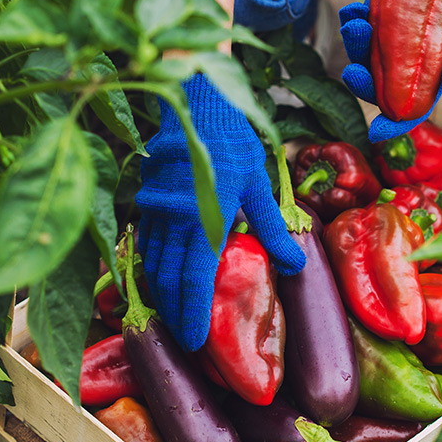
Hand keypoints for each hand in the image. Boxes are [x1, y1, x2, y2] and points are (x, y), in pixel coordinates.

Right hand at [136, 74, 305, 351]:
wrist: (192, 100)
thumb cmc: (231, 140)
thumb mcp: (258, 184)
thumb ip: (272, 228)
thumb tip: (296, 264)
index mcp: (206, 218)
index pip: (193, 280)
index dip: (191, 315)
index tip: (194, 342)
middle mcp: (175, 219)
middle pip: (167, 279)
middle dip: (173, 313)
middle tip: (183, 339)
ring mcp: (156, 209)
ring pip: (152, 263)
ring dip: (160, 294)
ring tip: (171, 316)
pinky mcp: (146, 199)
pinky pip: (145, 242)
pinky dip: (151, 266)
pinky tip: (158, 279)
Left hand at [341, 0, 441, 142]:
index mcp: (436, 68)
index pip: (413, 104)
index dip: (395, 122)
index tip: (376, 132)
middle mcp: (412, 55)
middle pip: (380, 83)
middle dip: (362, 83)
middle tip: (352, 73)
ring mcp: (393, 33)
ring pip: (365, 54)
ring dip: (353, 45)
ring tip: (355, 25)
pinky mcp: (381, 9)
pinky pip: (359, 22)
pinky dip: (351, 19)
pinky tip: (353, 11)